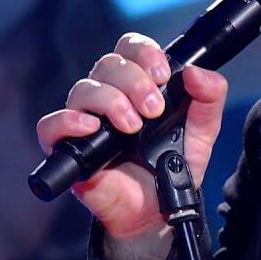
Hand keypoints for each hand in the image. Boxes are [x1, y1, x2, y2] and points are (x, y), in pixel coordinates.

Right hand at [36, 32, 227, 259]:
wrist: (159, 211)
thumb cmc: (172, 166)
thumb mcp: (203, 131)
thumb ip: (210, 98)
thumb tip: (197, 72)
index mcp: (137, 85)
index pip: (129, 48)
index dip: (144, 53)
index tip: (164, 74)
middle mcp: (108, 97)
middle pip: (107, 64)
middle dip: (134, 81)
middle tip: (154, 110)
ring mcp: (85, 121)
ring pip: (83, 88)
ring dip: (111, 100)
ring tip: (133, 126)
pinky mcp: (69, 149)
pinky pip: (50, 125)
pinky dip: (68, 120)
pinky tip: (92, 127)